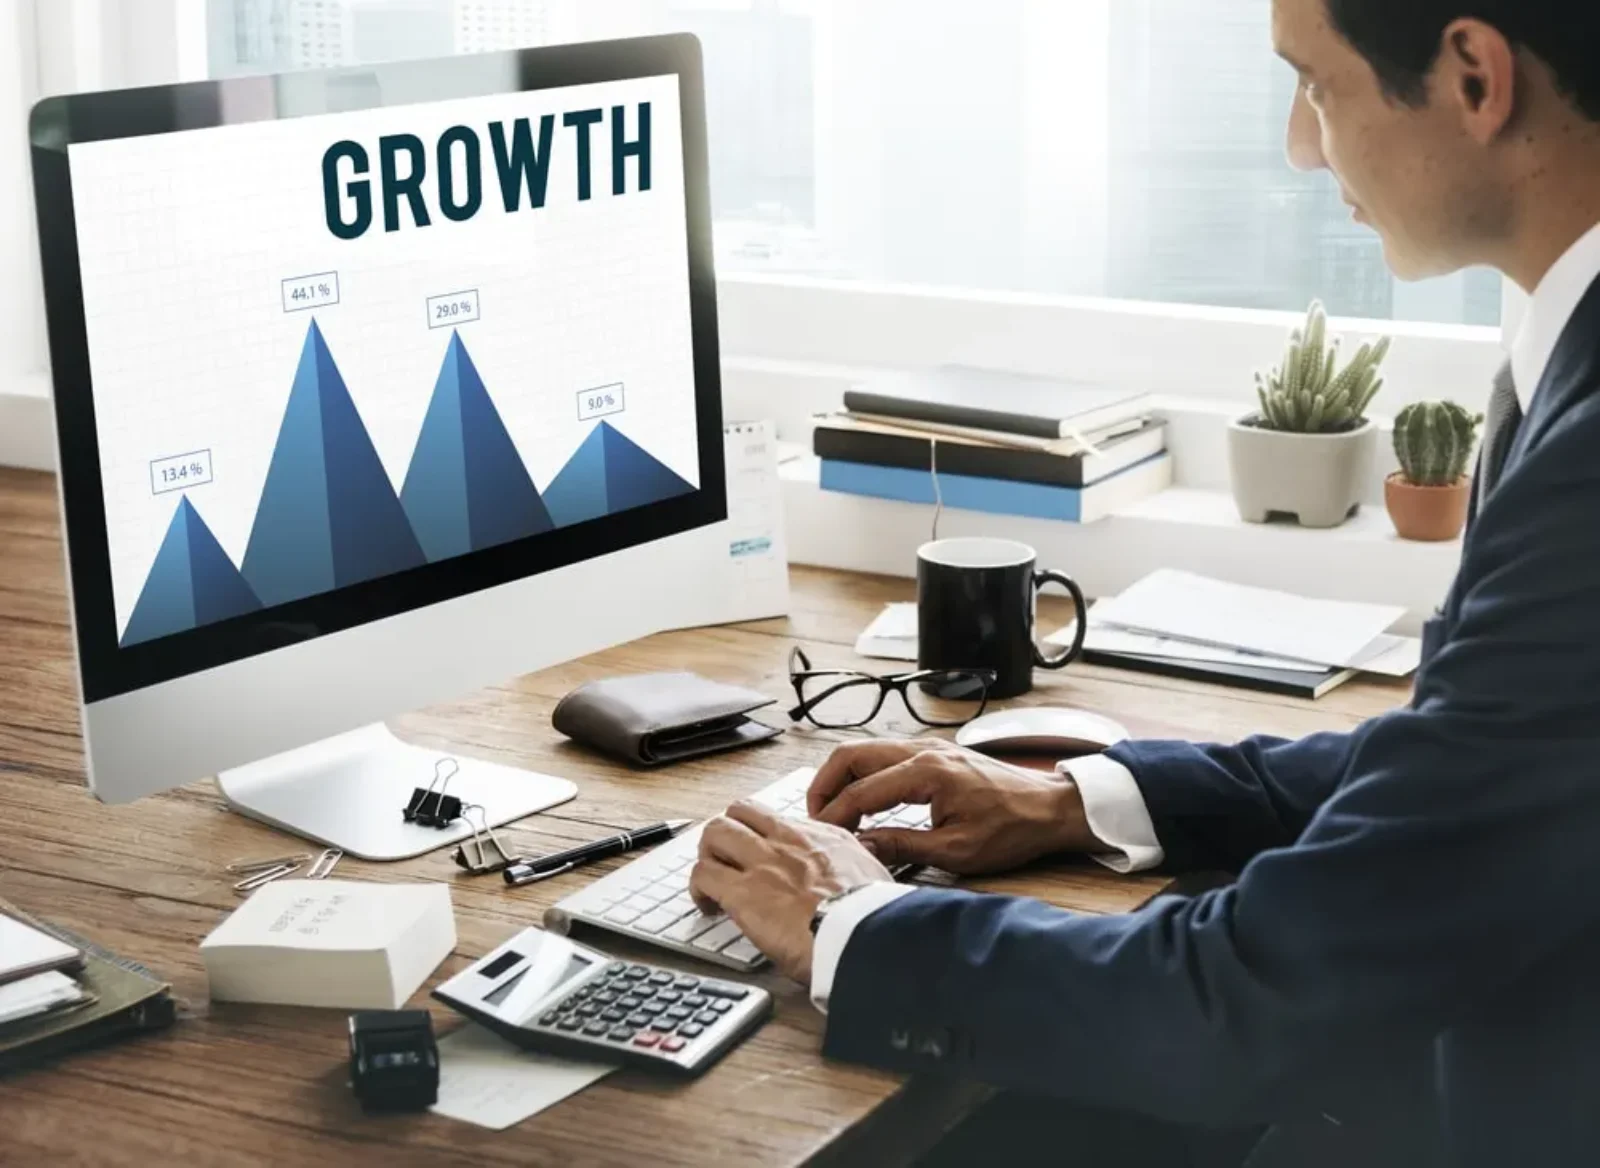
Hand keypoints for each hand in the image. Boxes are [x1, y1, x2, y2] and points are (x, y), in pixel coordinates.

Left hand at [689, 800, 894, 982]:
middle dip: (728, 833)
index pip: (778, 819)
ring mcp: (763, 863)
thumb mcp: (875, 877)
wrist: (864, 936)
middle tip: (727, 859)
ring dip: (708, 855)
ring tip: (711, 880)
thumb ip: (857, 868)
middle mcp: (789, 841)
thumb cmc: (873, 918)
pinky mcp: (743, 893)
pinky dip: (698, 889)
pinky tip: (707, 906)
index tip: (762, 854)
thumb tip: (856, 878)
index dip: (762, 834)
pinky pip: (702, 874)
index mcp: (823, 837)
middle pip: (740, 812)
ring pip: (715, 832)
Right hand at [808, 738, 1100, 874]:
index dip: (834, 816)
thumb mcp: (956, 851)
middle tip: (816, 819)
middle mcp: (923, 751)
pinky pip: (885, 756)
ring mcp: (929, 748)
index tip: (820, 838)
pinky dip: (864, 775)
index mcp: (926, 772)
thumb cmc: (1012, 829)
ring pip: (865, 751)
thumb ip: (903, 846)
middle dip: (824, 786)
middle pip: (851, 755)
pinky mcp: (935, 754)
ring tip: (834, 813)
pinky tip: (864, 803)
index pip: (861, 791)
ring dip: (842, 778)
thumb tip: (861, 848)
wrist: (1050, 809)